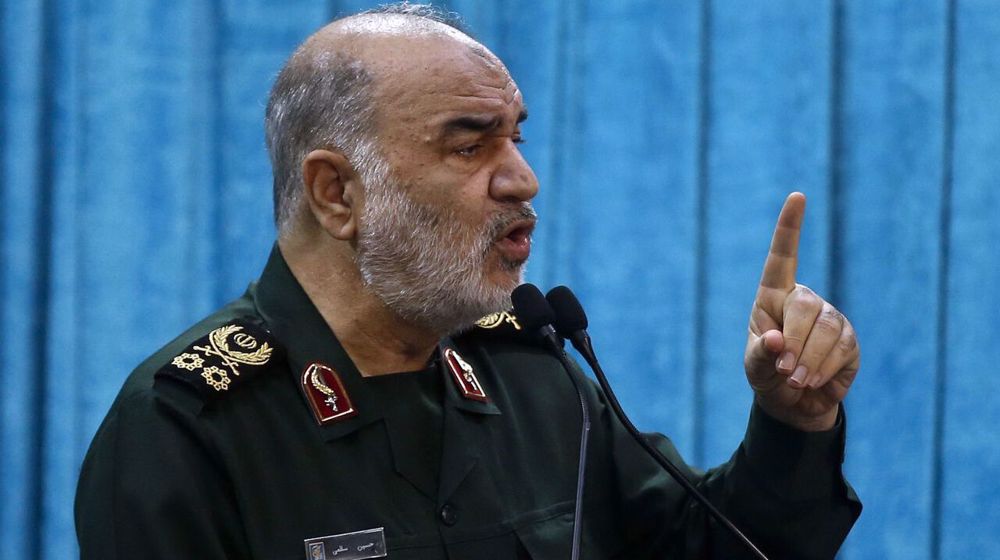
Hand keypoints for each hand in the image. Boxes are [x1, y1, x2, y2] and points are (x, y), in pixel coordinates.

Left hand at [743, 193, 859, 430]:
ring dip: (809, 360)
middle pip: (806, 306)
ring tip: (795, 381)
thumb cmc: (766, 374)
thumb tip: (777, 341)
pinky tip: (813, 383)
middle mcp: (804, 301)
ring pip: (827, 329)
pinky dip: (824, 369)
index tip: (797, 196)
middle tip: (784, 371)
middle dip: (795, 341)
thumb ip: (761, 354)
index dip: (790, 227)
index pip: (783, 257)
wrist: (792, 403)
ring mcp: (830, 319)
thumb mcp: (754, 366)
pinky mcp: (849, 341)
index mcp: (773, 296)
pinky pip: (842, 348)